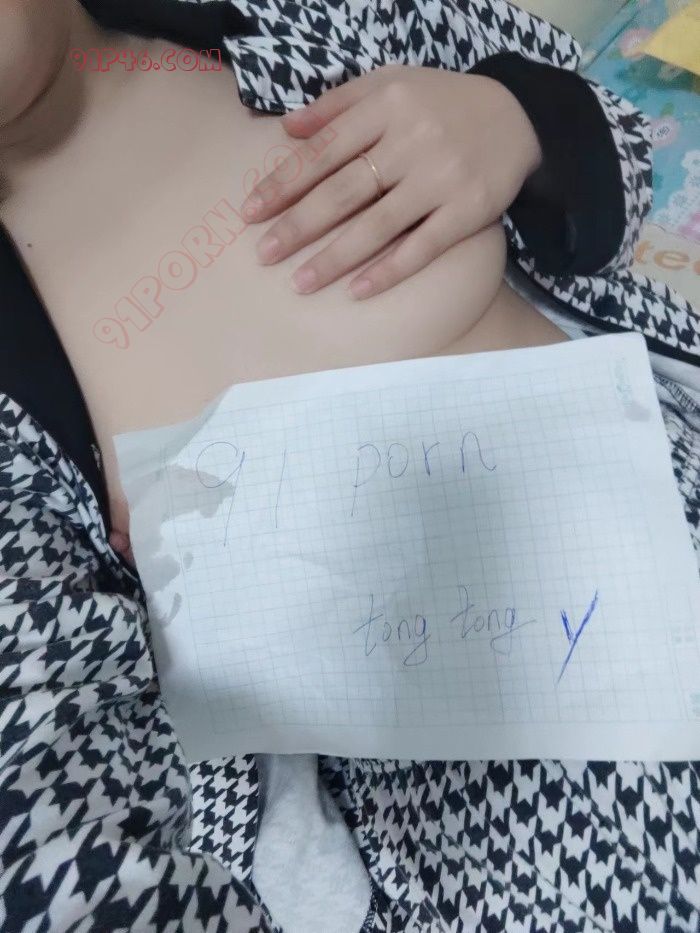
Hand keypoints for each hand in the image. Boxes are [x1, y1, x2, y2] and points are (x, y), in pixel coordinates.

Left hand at [241, 64, 541, 298]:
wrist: (519, 116)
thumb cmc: (441, 103)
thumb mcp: (391, 84)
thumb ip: (337, 103)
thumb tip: (286, 129)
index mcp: (386, 105)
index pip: (322, 150)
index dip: (283, 183)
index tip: (250, 212)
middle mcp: (412, 140)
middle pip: (343, 190)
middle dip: (298, 225)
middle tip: (263, 255)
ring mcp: (441, 178)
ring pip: (378, 224)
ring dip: (335, 257)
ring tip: (300, 283)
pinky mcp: (468, 210)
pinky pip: (423, 247)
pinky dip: (390, 270)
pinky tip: (358, 291)